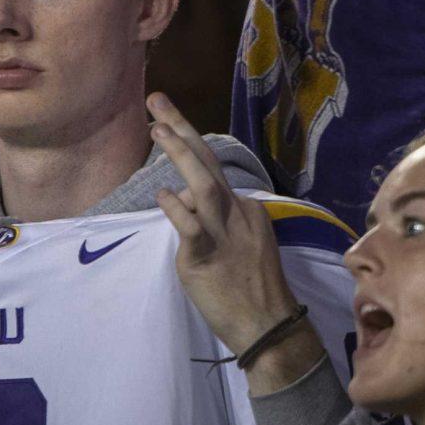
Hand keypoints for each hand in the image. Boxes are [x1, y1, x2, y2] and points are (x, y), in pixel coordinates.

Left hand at [148, 94, 299, 353]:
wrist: (269, 326)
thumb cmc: (253, 291)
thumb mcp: (244, 245)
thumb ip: (216, 221)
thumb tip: (184, 203)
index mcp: (247, 209)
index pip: (212, 174)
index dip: (186, 155)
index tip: (166, 132)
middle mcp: (237, 212)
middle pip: (208, 162)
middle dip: (181, 127)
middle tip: (155, 98)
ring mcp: (223, 232)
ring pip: (202, 183)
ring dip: (179, 153)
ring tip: (155, 127)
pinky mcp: (206, 255)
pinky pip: (190, 226)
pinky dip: (176, 208)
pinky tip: (161, 193)